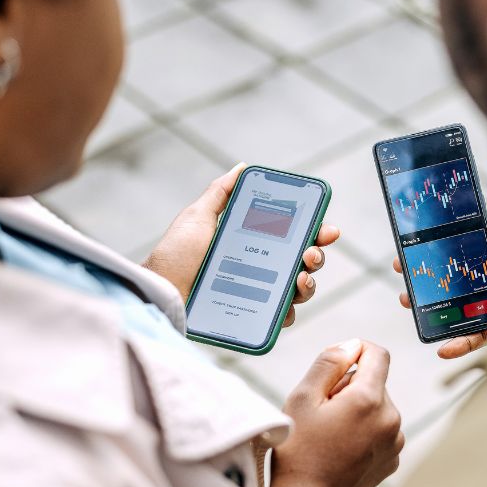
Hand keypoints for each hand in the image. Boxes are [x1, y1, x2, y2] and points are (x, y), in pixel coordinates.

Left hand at [143, 162, 340, 327]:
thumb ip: (222, 192)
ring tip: (300, 278)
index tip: (326, 230)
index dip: (316, 232)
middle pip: (304, 262)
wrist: (160, 291)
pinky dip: (289, 312)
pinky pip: (281, 318)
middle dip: (317, 256)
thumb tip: (242, 167)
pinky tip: (286, 305)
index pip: (295, 236)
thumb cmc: (176, 254)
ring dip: (310, 283)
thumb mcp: (198, 216)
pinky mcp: (252, 318)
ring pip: (299, 290)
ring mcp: (259, 295)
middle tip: (310, 254)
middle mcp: (261, 268)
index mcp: (255, 242)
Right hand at [271, 339, 403, 486]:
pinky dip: (365, 431)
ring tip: (330, 433)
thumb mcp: (302, 398)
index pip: (378, 354)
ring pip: (378, 407)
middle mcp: (391, 418)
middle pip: (375, 383)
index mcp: (369, 399)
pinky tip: (340, 448)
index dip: (357, 351)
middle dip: (350, 387)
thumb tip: (352, 345)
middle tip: (322, 411)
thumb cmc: (297, 450)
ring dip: (358, 409)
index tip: (337, 364)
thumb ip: (329, 363)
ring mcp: (395, 441)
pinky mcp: (392, 459)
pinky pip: (381, 431)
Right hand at [395, 195, 486, 358]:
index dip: (451, 236)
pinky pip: (479, 337)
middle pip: (463, 274)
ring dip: (436, 305)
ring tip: (410, 302)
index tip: (424, 232)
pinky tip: (443, 346)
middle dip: (433, 272)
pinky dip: (461, 343)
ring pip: (464, 304)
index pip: (478, 240)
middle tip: (405, 269)